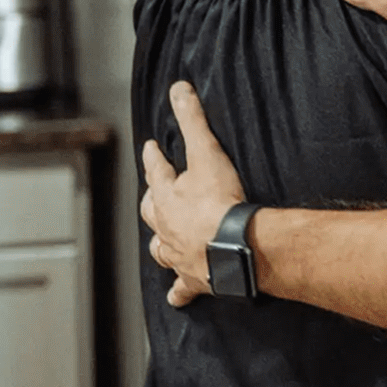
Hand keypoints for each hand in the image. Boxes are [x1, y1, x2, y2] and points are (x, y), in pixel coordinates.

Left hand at [140, 81, 246, 307]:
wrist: (234, 249)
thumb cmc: (221, 203)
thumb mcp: (207, 152)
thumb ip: (193, 120)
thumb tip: (178, 89)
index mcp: (167, 198)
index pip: (156, 171)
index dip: (154, 158)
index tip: (151, 148)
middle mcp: (166, 228)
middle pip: (152, 212)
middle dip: (153, 201)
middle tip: (154, 195)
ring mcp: (178, 255)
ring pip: (161, 249)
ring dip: (161, 243)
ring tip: (160, 242)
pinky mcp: (195, 279)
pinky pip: (183, 287)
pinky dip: (179, 292)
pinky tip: (176, 297)